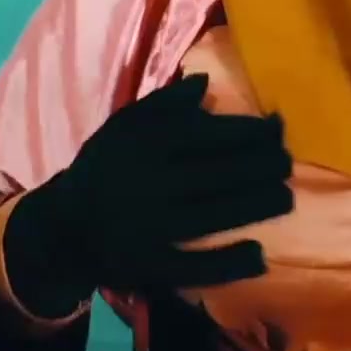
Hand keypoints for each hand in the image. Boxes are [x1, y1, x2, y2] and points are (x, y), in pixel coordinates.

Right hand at [7, 74, 292, 310]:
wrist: (61, 231)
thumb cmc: (103, 171)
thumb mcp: (121, 129)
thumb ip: (162, 106)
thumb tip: (205, 82)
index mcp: (142, 146)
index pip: (208, 135)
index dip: (249, 132)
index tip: (277, 129)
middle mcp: (148, 184)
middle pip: (220, 174)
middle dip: (262, 167)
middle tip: (288, 163)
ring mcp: (151, 229)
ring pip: (216, 215)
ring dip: (257, 205)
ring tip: (286, 197)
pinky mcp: (151, 268)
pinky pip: (197, 268)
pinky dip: (229, 262)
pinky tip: (260, 255)